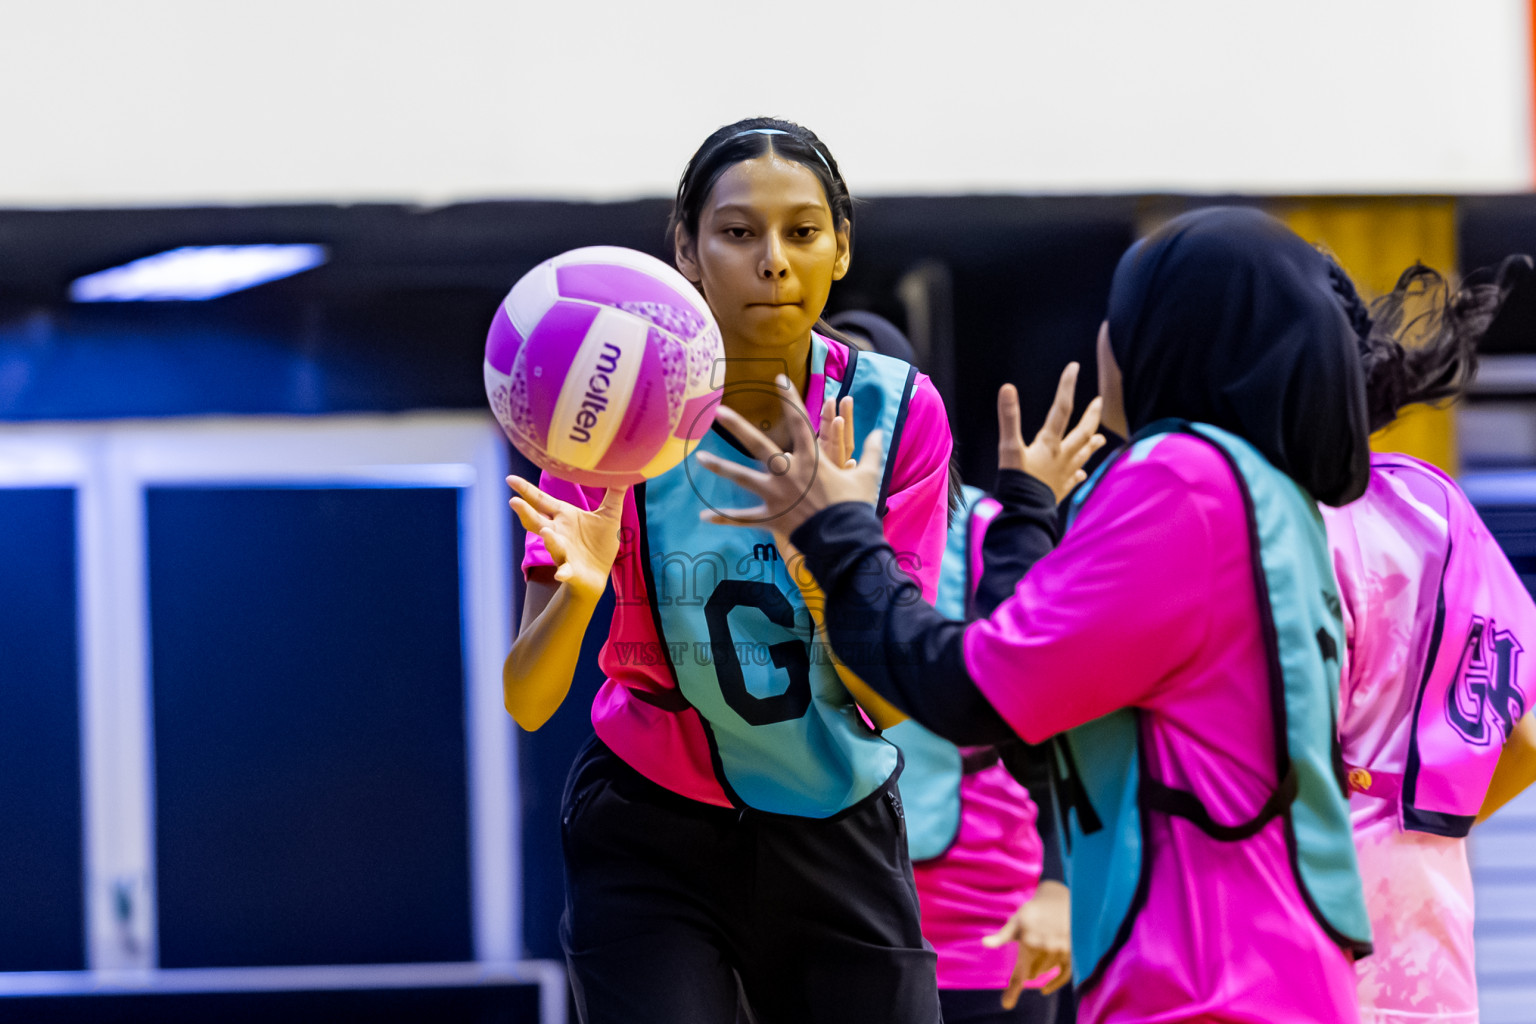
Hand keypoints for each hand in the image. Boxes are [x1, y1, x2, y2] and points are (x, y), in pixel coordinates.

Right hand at [507, 476, 624, 603]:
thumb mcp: (610, 515)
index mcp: (564, 516)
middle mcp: (558, 532)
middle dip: (526, 512)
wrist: (598, 574)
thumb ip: (614, 493)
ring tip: (544, 530)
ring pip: (552, 544)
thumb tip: (624, 469)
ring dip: (548, 539)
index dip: (526, 490)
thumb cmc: (599, 543)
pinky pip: (565, 571)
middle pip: (537, 520)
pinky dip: (563, 572)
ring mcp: (563, 551)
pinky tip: (561, 574)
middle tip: (513, 501)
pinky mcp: (571, 569)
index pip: (541, 500)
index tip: (510, 479)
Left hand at [696, 376, 880, 539]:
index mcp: (813, 459)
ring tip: (700, 459)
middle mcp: (789, 472)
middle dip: (739, 426)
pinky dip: (725, 518)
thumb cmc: (856, 507)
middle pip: (759, 444)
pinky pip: (744, 518)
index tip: (779, 380)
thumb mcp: (868, 476)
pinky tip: (704, 517)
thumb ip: (870, 452)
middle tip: (719, 411)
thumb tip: (880, 432)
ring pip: (742, 478)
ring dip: (721, 467)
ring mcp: (777, 495)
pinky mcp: (771, 517)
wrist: (846, 541)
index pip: (800, 421)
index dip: (790, 399)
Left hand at [982, 879, 1071, 1003]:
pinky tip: (1045, 988)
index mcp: (1029, 943)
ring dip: (1041, 969)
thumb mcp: (1015, 922)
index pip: (1020, 974)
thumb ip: (1001, 936)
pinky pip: (1064, 975)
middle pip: (1033, 974)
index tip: (1006, 1005)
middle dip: (1028, 969)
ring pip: (1046, 973)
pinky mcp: (1073, 953)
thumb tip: (984, 943)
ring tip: (1039, 951)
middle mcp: (1046, 949)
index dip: (1012, 991)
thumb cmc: (1033, 911)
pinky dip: (1055, 983)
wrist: (1059, 898)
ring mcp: (1061, 952)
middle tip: (1028, 954)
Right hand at [998, 363, 1105, 503]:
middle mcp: (1062, 456)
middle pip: (1083, 432)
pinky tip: (1082, 473)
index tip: (1074, 367)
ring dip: (1093, 444)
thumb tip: (1007, 388)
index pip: (1060, 409)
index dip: (1067, 386)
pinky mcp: (1061, 489)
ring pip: (1084, 454)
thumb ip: (1009, 417)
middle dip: (1091, 416)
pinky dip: (1079, 473)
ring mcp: (1064, 473)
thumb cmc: (1017, 481)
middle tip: (1099, 402)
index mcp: (1049, 443)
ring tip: (1102, 437)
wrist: (1025, 513)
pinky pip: (1075, 479)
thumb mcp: (1008, 447)